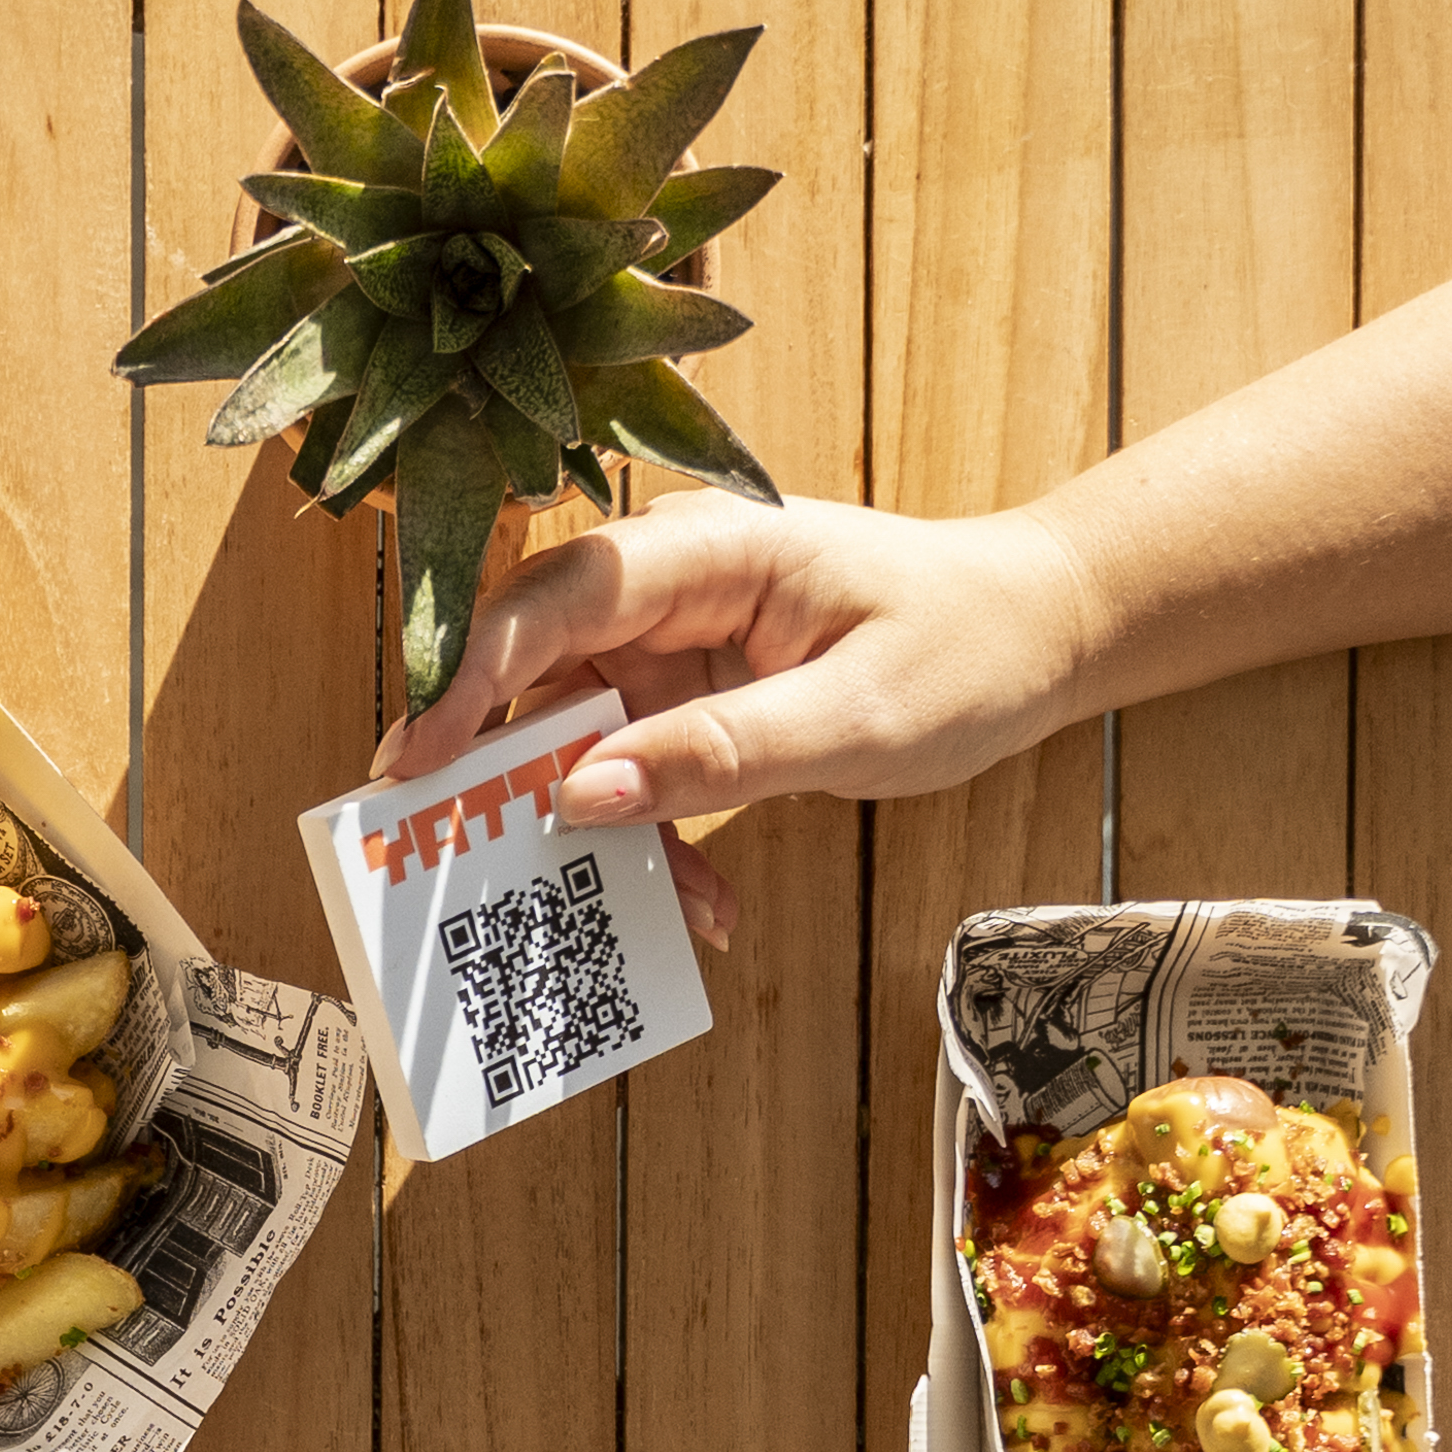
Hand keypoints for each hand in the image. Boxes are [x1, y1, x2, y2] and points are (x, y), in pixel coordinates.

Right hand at [369, 491, 1103, 869]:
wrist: (1036, 633)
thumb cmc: (965, 648)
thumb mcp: (856, 719)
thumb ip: (720, 755)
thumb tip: (585, 795)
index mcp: (708, 550)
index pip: (556, 599)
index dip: (471, 676)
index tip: (415, 761)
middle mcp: (669, 582)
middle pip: (534, 665)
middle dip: (501, 768)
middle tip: (456, 858)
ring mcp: (671, 640)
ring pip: (574, 733)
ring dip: (593, 826)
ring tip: (645, 901)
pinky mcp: (685, 692)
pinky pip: (629, 768)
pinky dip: (652, 836)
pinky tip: (703, 899)